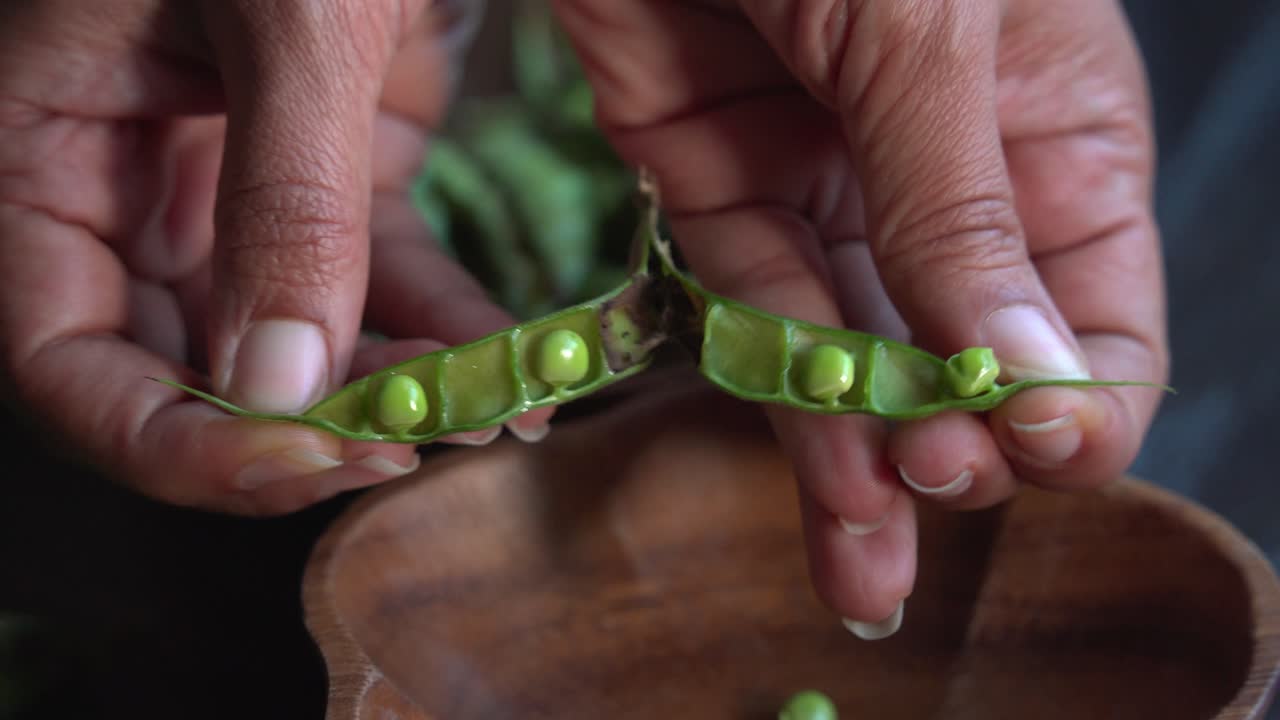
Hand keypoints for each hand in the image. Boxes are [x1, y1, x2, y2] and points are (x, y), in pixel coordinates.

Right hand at [0, 0, 551, 514]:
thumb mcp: (285, 16)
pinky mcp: (332, 169)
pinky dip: (441, 326)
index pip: (66, 360)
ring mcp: (233, 184)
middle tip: (414, 445)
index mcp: (45, 146)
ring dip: (386, 391)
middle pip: (182, 373)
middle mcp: (128, 185)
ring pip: (291, 341)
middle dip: (298, 431)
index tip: (305, 460)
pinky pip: (375, 276)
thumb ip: (283, 197)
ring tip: (489, 413)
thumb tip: (285, 386)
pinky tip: (512, 360)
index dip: (174, 443)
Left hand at [553, 0, 1168, 631]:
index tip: (1024, 450)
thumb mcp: (928, 33)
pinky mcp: (711, 165)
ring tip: (866, 569)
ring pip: (854, 340)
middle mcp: (944, 156)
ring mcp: (827, 166)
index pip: (1095, 304)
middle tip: (924, 506)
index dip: (1066, 394)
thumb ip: (966, 215)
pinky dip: (775, 376)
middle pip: (965, 341)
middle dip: (950, 438)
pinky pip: (751, 294)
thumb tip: (1034, 390)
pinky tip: (813, 467)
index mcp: (1051, 113)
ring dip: (861, 452)